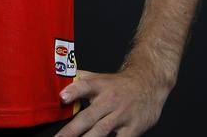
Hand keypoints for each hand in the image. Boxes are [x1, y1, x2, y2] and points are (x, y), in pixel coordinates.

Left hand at [54, 65, 170, 136]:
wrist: (148, 84)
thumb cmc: (118, 84)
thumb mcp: (99, 77)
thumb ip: (79, 79)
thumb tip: (58, 78)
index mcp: (99, 86)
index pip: (84, 85)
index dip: (73, 91)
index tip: (62, 97)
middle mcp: (109, 100)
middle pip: (89, 116)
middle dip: (72, 129)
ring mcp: (121, 115)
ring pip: (101, 130)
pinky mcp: (133, 128)